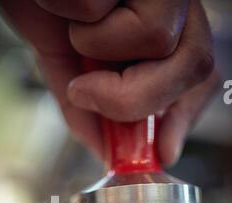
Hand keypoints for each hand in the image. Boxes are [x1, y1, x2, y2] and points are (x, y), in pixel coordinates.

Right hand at [0, 0, 218, 165]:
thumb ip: (89, 112)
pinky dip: (66, 11)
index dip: (184, 114)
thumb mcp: (67, 70)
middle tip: (87, 89)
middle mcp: (167, 0)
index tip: (162, 149)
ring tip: (71, 22)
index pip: (199, 71)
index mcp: (159, 23)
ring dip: (94, 45)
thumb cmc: (41, 8)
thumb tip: (106, 151)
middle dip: (138, 97)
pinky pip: (102, 10)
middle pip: (195, 62)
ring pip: (158, 38)